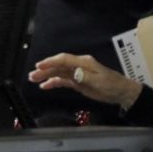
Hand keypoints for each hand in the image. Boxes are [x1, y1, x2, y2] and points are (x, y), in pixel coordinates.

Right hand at [28, 53, 142, 107]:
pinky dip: (54, 82)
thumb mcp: (99, 81)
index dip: (51, 62)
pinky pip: (63, 80)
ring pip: (58, 73)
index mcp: (83, 62)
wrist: (120, 92)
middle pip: (58, 66)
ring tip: (34, 79)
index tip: (40, 66)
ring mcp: (77, 73)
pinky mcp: (77, 81)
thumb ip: (85, 76)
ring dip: (46, 76)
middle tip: (32, 75)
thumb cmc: (112, 85)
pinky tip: (45, 86)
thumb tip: (74, 74)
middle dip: (45, 70)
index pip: (64, 59)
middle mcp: (78, 66)